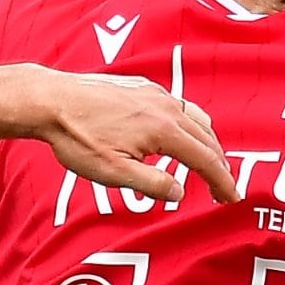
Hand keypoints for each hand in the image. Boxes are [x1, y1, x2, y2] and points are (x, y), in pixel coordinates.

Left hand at [29, 70, 236, 204]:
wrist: (52, 100)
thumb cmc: (79, 138)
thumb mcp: (114, 172)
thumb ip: (152, 184)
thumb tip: (180, 192)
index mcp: (164, 129)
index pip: (205, 159)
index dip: (222, 181)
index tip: (231, 197)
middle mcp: (166, 107)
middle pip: (207, 138)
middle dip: (219, 165)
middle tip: (222, 189)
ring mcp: (156, 94)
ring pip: (196, 119)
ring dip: (208, 143)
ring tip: (208, 163)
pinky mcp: (143, 87)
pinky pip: (180, 106)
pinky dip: (191, 125)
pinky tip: (180, 135)